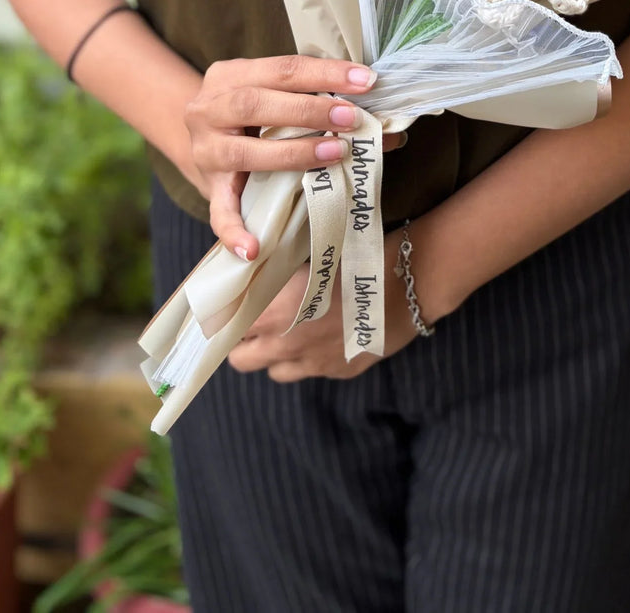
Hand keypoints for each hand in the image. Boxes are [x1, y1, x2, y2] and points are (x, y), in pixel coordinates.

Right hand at [184, 54, 397, 259]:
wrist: (201, 140)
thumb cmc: (253, 114)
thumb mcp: (276, 95)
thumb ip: (321, 101)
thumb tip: (385, 125)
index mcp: (230, 75)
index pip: (282, 68)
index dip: (325, 73)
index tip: (365, 81)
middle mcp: (209, 109)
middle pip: (255, 104)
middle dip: (307, 110)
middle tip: (350, 118)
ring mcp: (205, 151)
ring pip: (243, 152)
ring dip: (292, 153)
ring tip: (334, 153)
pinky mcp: (207, 189)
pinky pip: (219, 212)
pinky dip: (235, 230)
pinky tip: (255, 247)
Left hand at [227, 228, 420, 380]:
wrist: (403, 283)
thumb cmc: (356, 258)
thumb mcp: (308, 259)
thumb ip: (276, 273)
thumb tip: (254, 270)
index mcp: (274, 312)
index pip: (227, 326)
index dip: (225, 318)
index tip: (228, 308)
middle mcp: (287, 344)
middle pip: (241, 360)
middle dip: (244, 342)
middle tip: (256, 321)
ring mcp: (312, 363)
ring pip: (274, 371)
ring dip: (274, 354)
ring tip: (288, 331)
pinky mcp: (337, 371)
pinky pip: (310, 371)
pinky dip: (308, 358)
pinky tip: (324, 335)